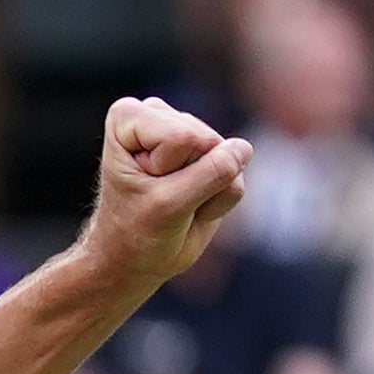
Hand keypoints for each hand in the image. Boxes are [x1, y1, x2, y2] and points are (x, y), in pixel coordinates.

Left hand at [82, 97, 254, 294]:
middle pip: (205, 142)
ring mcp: (186, 130)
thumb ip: (210, 174)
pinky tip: (192, 204)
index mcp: (129, 119)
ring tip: (175, 202)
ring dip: (206, 191)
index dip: (168, 171)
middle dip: (190, 180)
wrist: (134, 259)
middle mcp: (157, 115)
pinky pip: (237, 172)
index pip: (181, 138)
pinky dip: (219, 200)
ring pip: (227, 156)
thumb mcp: (169, 206)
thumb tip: (244, 148)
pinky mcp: (211, 153)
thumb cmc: (137, 232)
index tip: (143, 187)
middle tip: (162, 199)